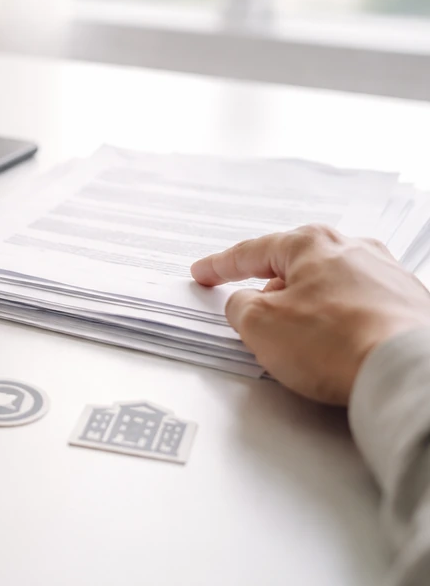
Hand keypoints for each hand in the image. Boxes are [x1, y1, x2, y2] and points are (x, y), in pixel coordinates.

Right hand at [191, 224, 429, 404]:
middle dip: (270, 289)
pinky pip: (361, 308)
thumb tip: (246, 305)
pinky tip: (338, 346)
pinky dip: (342, 324)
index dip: (221, 266)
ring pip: (330, 287)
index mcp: (311, 243)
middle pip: (295, 266)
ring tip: (301, 342)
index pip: (252, 252)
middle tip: (254, 313)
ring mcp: (387, 275)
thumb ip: (239, 307)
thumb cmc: (337, 343)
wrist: (407, 370)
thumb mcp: (259, 325)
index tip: (205, 272)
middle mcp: (353, 249)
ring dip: (308, 309)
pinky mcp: (409, 305)